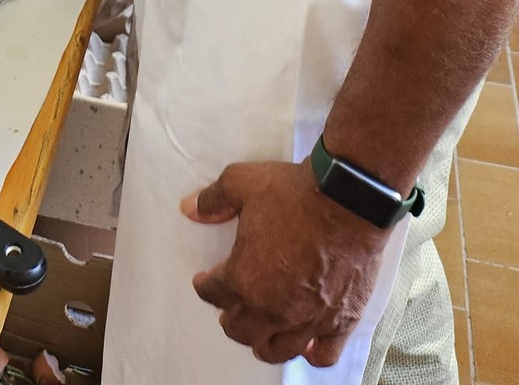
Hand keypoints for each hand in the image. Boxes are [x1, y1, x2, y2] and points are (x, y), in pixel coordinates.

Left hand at [182, 160, 388, 365]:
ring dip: (263, 342)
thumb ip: (213, 200)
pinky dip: (312, 353)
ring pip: (276, 349)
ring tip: (260, 332)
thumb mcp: (241, 183)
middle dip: (230, 317)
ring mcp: (308, 319)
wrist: (347, 197)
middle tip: (231, 305)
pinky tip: (306, 345)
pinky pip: (323, 355)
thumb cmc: (294, 192)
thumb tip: (189, 208)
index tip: (205, 281)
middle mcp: (273, 308)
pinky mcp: (341, 320)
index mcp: (243, 278)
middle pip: (240, 329)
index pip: (214, 293)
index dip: (205, 285)